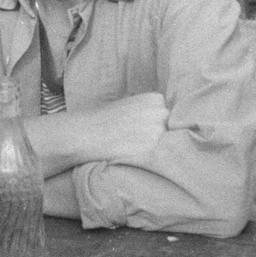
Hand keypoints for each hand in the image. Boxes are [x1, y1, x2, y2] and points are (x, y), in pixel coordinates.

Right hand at [21, 90, 168, 175]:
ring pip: (166, 144)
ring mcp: (158, 131)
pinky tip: (133, 154)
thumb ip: (150, 112)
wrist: (85, 133)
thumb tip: (169, 124)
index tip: (138, 127)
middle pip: (170, 129)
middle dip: (158, 135)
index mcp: (156, 98)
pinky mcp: (152, 149)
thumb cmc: (104, 120)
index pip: (168, 116)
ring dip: (155, 148)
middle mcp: (161, 112)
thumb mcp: (130, 105)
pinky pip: (159, 157)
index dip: (154, 124)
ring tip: (132, 147)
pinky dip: (149, 158)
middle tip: (134, 138)